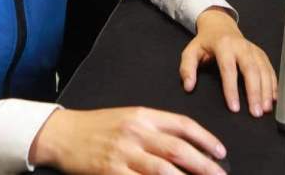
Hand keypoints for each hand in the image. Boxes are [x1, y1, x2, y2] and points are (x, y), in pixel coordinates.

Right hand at [29, 107, 228, 174]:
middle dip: (204, 165)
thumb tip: (185, 145)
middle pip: (179, 150)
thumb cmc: (98, 126)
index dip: (205, 138)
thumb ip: (155, 128)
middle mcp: (136, 132)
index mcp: (143, 115)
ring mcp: (124, 154)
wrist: (64, 134)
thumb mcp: (128, 117)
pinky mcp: (112, 173)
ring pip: (164, 170)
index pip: (182, 124)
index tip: (220, 152)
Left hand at [180, 8, 277, 117]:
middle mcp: (241, 47)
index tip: (234, 107)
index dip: (231, 89)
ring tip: (265, 109)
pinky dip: (273, 84)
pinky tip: (273, 98)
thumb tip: (188, 87)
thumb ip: (187, 68)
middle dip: (255, 92)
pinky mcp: (260, 53)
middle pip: (251, 70)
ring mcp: (253, 50)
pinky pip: (270, 68)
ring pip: (263, 70)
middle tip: (256, 112)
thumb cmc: (205, 42)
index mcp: (223, 46)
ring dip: (266, 90)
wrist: (220, 24)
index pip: (228, 69)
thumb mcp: (191, 51)